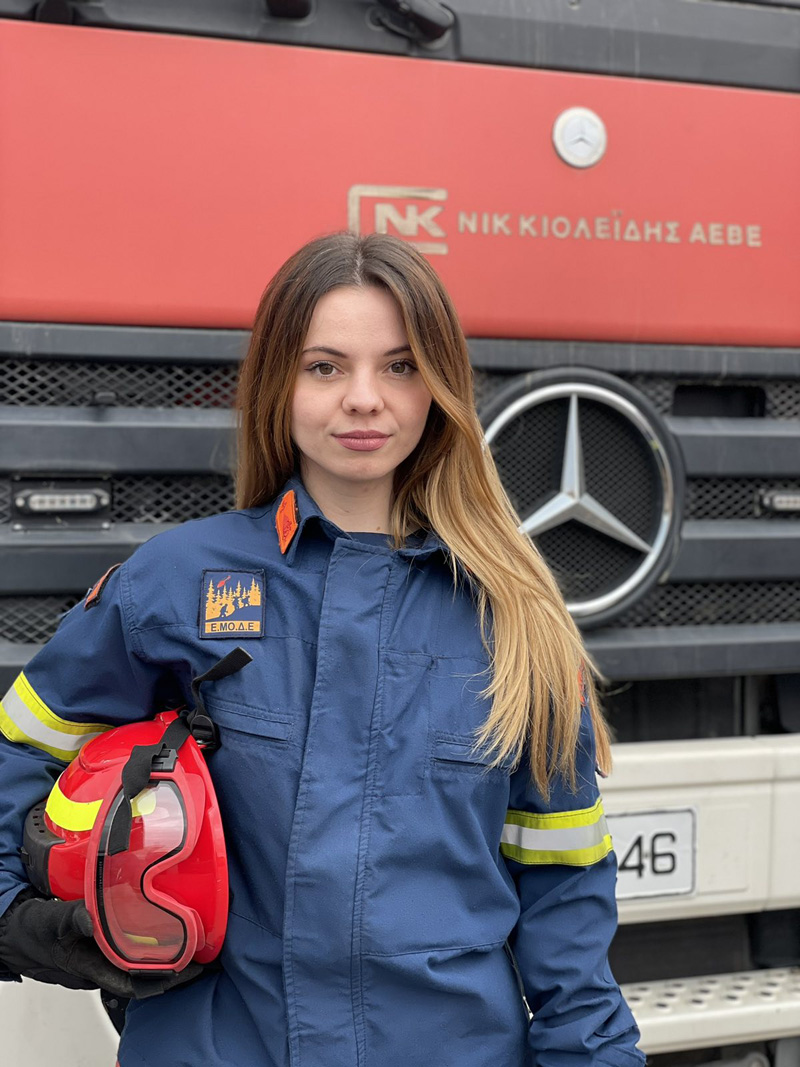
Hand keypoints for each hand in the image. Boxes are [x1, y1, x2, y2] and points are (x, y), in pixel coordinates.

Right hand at [0, 889, 203, 998]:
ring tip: (192, 944)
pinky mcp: (99, 948)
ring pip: (137, 965)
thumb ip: (71, 919)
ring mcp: (100, 959)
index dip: (165, 980)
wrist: (15, 934)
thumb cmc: (32, 932)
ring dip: (163, 957)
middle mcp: (99, 967)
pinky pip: (128, 951)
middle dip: (174, 970)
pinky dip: (148, 945)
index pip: (135, 983)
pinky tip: (162, 931)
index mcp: (91, 967)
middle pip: (143, 977)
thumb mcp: (51, 921)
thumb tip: (90, 918)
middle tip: (203, 956)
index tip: (192, 970)